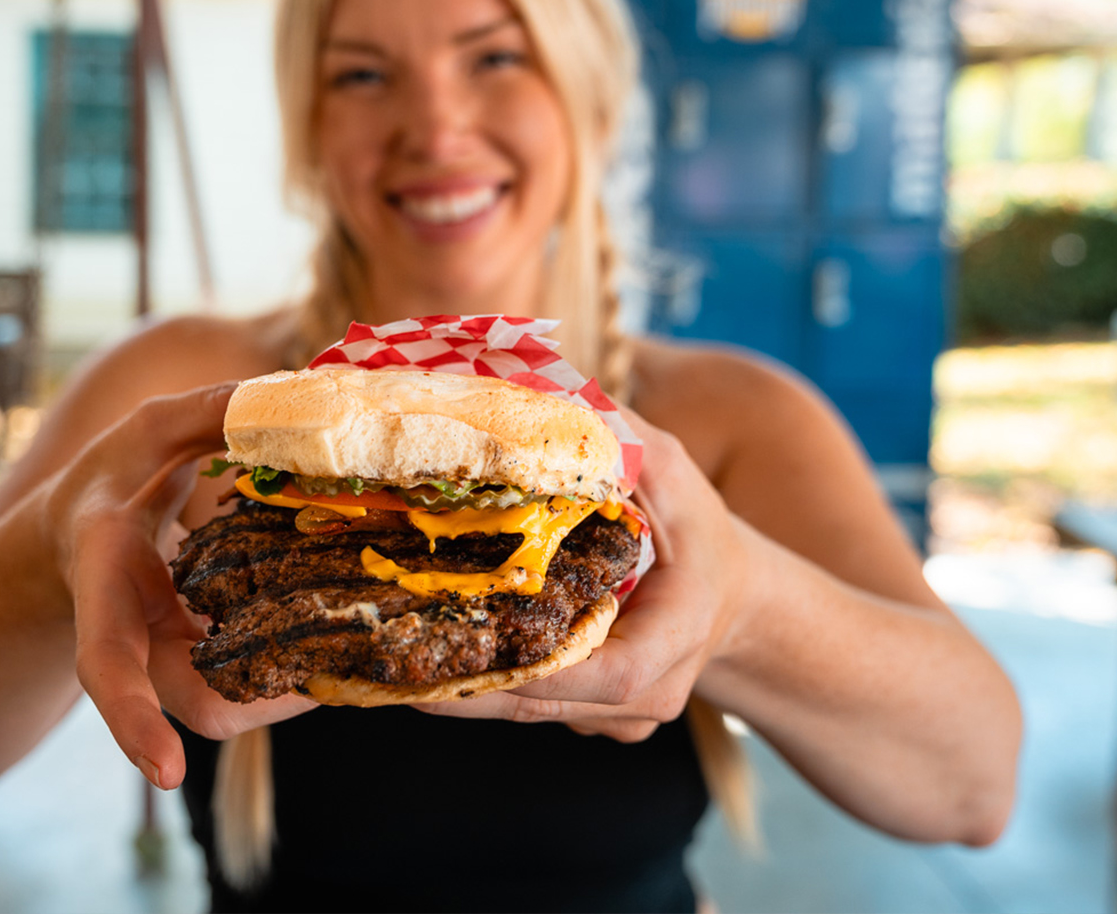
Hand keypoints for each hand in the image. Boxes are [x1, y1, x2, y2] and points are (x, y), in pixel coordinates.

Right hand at [43, 383, 313, 788]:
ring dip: (293, 684)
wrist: (71, 534)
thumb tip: (285, 394)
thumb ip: (204, 414)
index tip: (167, 775)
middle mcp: (134, 634)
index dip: (130, 720)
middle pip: (195, 704)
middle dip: (267, 705)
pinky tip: (341, 621)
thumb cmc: (107, 480)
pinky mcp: (199, 657)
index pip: (104, 662)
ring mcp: (168, 655)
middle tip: (337, 674)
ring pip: (232, 701)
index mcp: (105, 578)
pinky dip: (292, 658)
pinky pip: (247, 675)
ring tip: (356, 645)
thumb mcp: (144, 431)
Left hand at [415, 410, 742, 740]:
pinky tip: (430, 651)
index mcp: (678, 636)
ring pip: (530, 710)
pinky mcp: (593, 717)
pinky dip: (484, 680)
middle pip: (548, 703)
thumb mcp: (673, 476)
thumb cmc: (697, 532)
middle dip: (468, 687)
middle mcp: (650, 693)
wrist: (727, 595)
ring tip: (388, 658)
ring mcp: (620, 718)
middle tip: (391, 663)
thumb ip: (621, 444)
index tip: (474, 653)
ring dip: (461, 687)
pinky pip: (532, 705)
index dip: (543, 672)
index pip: (614, 675)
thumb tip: (553, 399)